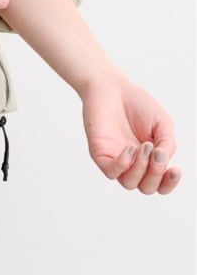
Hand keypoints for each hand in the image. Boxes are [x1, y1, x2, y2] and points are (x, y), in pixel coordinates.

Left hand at [80, 74, 179, 193]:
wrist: (112, 87)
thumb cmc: (137, 104)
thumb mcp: (162, 123)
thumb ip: (167, 144)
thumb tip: (164, 162)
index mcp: (150, 159)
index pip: (160, 184)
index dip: (169, 184)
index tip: (175, 170)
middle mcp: (133, 163)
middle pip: (146, 187)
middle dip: (155, 174)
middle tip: (155, 151)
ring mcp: (116, 159)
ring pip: (129, 183)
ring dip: (141, 169)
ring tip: (144, 146)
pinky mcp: (100, 153)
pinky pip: (110, 172)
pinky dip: (122, 165)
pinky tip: (130, 149)